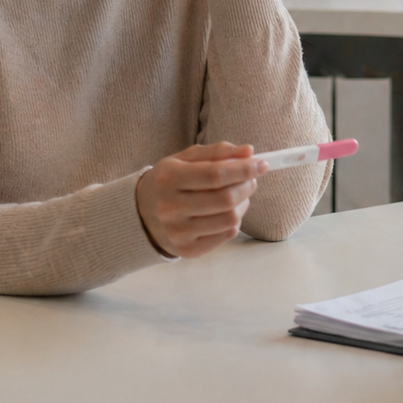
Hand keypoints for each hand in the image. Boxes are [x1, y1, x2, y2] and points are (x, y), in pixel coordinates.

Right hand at [136, 142, 265, 257]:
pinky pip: (227, 235)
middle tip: (250, 179)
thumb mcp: (185, 158)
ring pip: (230, 219)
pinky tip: (226, 211)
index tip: (262, 164)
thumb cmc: (169, 180)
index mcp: (169, 179)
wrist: (141, 214)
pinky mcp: (188, 250)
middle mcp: (171, 208)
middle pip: (225, 199)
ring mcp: (178, 232)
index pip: (215, 175)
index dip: (243, 169)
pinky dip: (234, 220)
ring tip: (237, 195)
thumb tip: (249, 152)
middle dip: (247, 185)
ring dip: (243, 203)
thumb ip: (217, 152)